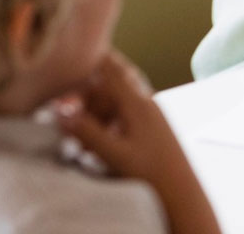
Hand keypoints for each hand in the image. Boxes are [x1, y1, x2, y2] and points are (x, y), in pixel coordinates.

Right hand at [54, 51, 218, 233]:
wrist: (183, 194)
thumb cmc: (152, 174)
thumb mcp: (114, 154)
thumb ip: (87, 132)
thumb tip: (59, 112)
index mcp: (138, 103)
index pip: (112, 68)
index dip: (93, 56)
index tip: (74, 48)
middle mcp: (145, 103)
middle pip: (111, 84)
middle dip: (87, 90)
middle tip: (63, 103)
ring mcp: (149, 116)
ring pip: (116, 100)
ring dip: (95, 109)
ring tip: (76, 126)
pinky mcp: (150, 130)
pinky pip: (123, 116)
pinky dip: (105, 122)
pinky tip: (94, 143)